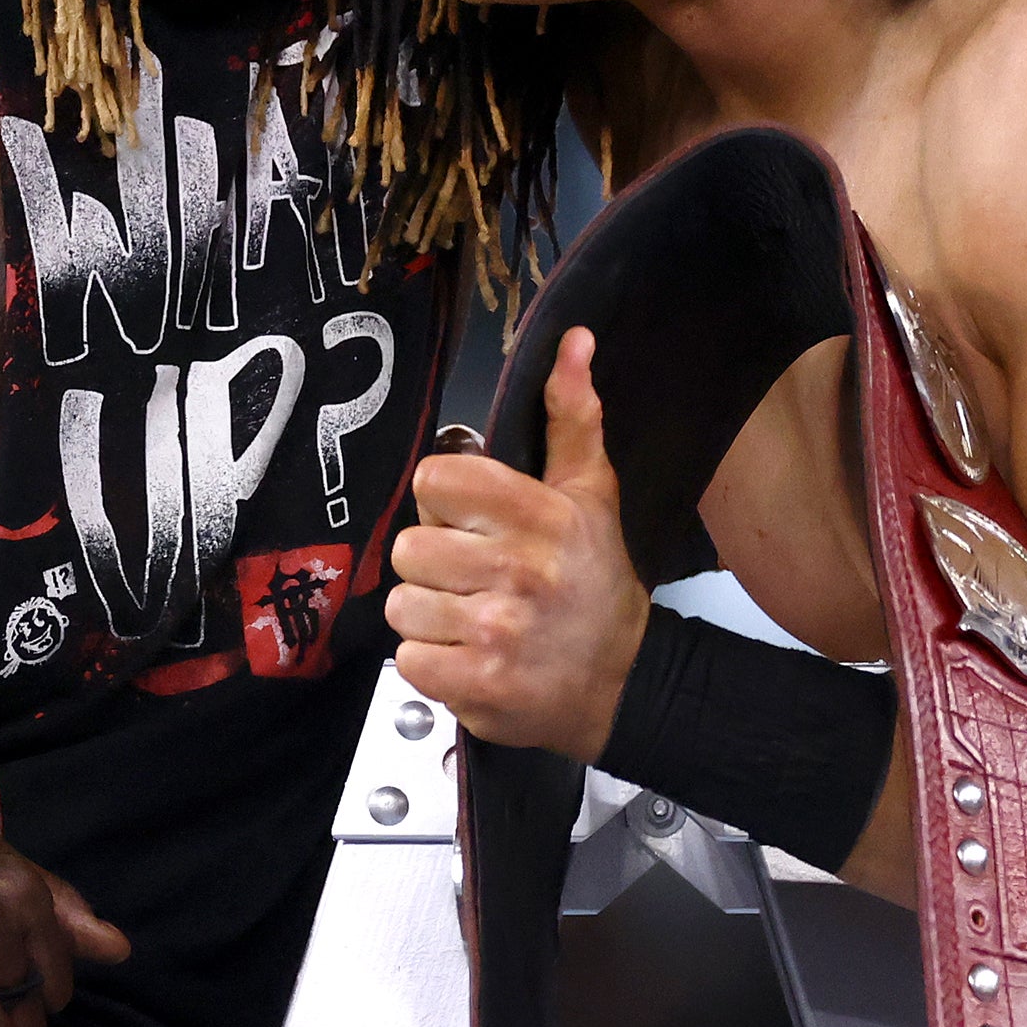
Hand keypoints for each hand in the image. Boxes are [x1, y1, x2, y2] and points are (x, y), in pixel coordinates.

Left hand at [387, 328, 649, 757]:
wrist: (625, 682)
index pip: (435, 479)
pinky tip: (470, 656)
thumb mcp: (592, 493)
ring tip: (474, 618)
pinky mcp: (477, 687)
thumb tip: (574, 340)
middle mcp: (519, 572)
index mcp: (541, 515)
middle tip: (478, 577)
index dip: (446, 501)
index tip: (475, 521)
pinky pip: (407, 658)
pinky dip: (432, 662)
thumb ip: (572, 416)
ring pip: (401, 604)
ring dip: (430, 615)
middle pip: (409, 546)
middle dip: (435, 563)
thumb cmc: (597, 582)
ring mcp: (496, 633)